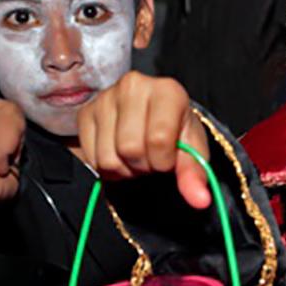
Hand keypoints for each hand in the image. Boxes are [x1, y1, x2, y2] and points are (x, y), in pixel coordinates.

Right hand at [76, 71, 210, 208]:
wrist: (153, 120)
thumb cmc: (176, 133)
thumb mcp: (192, 151)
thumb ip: (195, 174)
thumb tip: (200, 200)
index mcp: (167, 90)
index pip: (158, 139)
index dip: (164, 161)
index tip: (169, 158)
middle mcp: (133, 86)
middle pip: (130, 149)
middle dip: (144, 165)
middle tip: (151, 158)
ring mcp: (105, 97)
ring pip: (108, 157)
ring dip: (124, 168)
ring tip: (137, 156)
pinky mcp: (85, 112)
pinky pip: (91, 158)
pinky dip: (106, 166)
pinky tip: (119, 154)